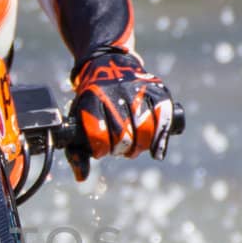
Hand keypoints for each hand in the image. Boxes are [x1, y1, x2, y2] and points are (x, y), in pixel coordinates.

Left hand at [69, 48, 174, 180]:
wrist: (108, 64)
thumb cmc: (91, 103)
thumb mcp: (78, 122)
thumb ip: (77, 152)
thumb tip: (81, 178)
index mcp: (91, 100)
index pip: (98, 134)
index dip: (101, 149)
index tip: (101, 150)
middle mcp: (115, 92)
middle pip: (123, 134)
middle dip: (122, 149)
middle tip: (122, 150)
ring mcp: (137, 89)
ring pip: (145, 127)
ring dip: (141, 146)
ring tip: (135, 148)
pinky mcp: (157, 90)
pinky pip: (164, 117)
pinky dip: (161, 137)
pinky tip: (156, 151)